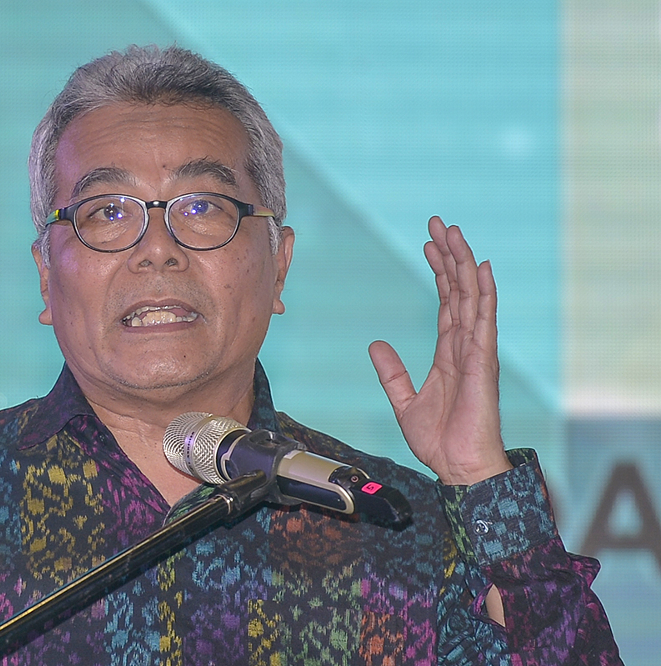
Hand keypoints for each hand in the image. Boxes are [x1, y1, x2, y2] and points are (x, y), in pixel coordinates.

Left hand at [369, 216, 511, 485]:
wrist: (458, 467)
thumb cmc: (439, 440)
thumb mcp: (404, 402)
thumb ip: (392, 373)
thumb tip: (375, 344)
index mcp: (449, 354)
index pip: (446, 303)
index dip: (439, 272)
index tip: (429, 244)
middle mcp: (466, 347)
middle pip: (459, 291)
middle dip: (449, 256)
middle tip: (440, 223)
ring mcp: (476, 352)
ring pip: (470, 298)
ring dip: (463, 264)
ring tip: (454, 232)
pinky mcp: (481, 363)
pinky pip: (483, 321)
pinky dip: (483, 294)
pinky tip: (480, 268)